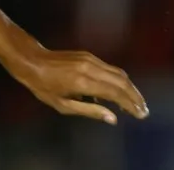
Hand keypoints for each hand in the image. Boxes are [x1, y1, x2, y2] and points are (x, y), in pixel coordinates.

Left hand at [12, 48, 148, 124]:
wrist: (30, 60)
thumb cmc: (43, 86)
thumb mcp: (62, 105)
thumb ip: (89, 111)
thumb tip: (112, 118)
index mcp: (83, 82)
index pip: (116, 93)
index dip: (131, 105)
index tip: (140, 115)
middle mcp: (90, 68)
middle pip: (122, 82)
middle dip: (135, 97)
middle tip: (143, 111)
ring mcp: (89, 59)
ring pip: (118, 73)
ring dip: (130, 88)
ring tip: (135, 103)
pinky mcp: (88, 55)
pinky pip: (109, 68)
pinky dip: (119, 80)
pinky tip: (119, 92)